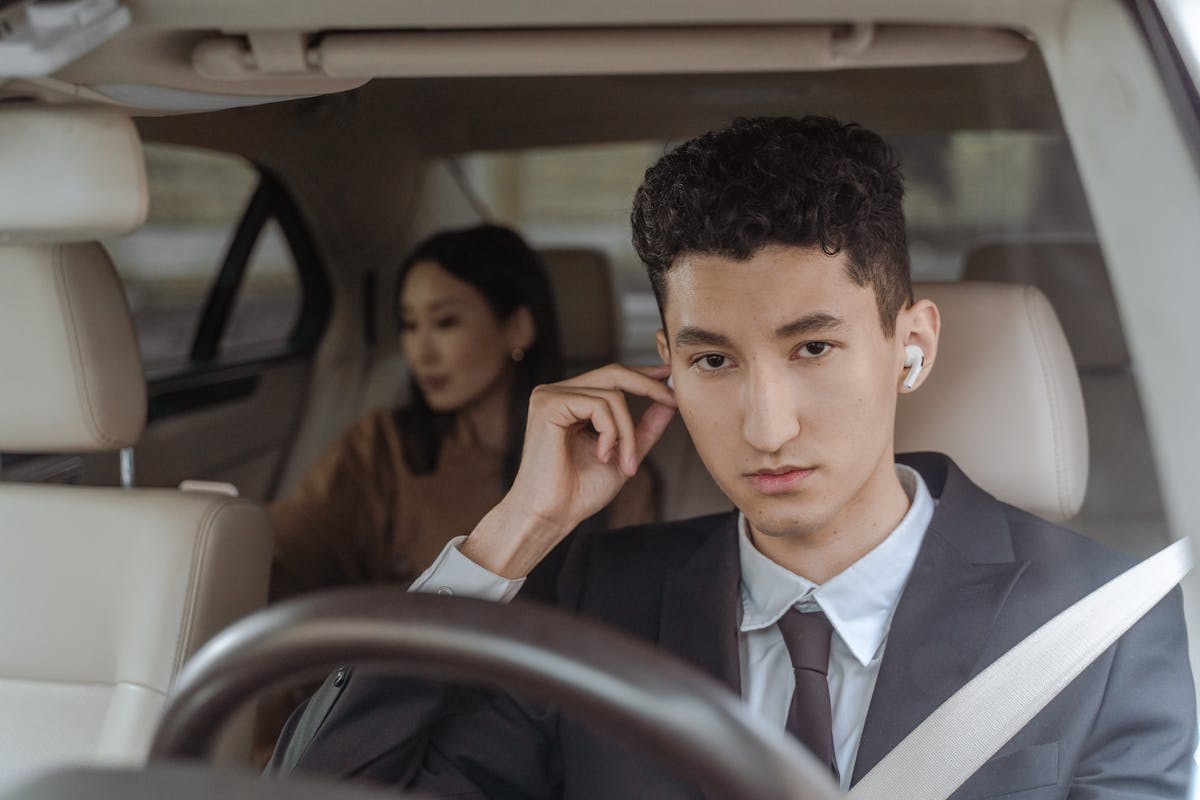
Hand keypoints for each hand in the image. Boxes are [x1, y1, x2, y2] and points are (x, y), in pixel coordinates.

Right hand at [462, 363, 676, 577]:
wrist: (553, 515)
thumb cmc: (580, 491)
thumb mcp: (624, 452)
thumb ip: (644, 426)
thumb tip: (670, 401)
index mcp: (572, 402)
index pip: (612, 377)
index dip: (644, 375)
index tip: (670, 377)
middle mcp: (558, 393)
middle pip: (613, 373)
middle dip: (648, 386)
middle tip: (673, 401)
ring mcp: (550, 396)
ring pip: (612, 395)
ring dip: (628, 432)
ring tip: (625, 465)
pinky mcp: (548, 404)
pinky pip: (599, 406)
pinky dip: (611, 432)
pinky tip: (602, 456)